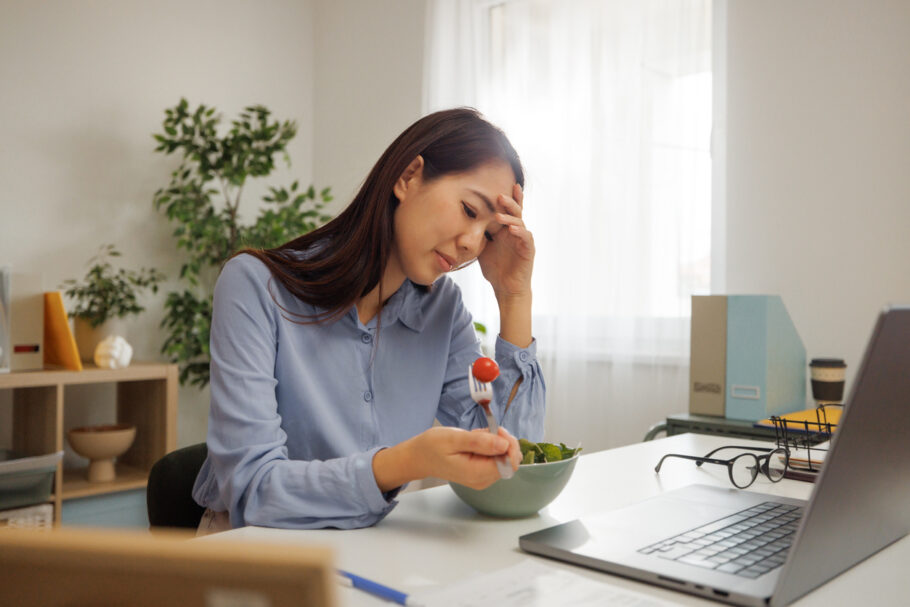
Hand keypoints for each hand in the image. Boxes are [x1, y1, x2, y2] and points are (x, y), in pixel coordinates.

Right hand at [373, 426, 520, 491]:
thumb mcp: (454, 438)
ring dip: (495, 442)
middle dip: (502, 441)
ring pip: (503, 458)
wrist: (419, 457)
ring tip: (474, 436)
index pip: (511, 462)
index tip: (496, 430)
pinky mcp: (480, 473)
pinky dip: (489, 446)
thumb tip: (504, 444)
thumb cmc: (432, 446)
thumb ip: (480, 442)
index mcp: (477, 473)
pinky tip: (474, 442)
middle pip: (510, 461)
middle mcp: (482, 480)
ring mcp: (482, 478)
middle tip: (484, 430)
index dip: (509, 444)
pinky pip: (495, 458)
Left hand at [478, 184, 534, 300]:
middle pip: (515, 212)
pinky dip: (519, 232)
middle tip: (499, 195)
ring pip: (520, 223)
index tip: (499, 185)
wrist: (506, 288)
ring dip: (510, 218)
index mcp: (505, 230)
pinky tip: (512, 229)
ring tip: (499, 216)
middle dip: (508, 202)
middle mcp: (516, 232)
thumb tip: (461, 223)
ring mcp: (523, 240)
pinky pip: (526, 237)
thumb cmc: (495, 269)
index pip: (506, 211)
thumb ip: (477, 235)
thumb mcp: (482, 249)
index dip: (506, 199)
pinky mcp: (528, 250)